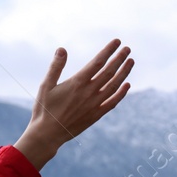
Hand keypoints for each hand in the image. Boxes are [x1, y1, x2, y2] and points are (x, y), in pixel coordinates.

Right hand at [12, 40, 132, 169]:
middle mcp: (89, 92)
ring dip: (124, 72)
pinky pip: (113, 102)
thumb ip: (56, 67)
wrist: (47, 134)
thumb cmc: (44, 109)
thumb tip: (62, 49)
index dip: (108, 51)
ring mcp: (95, 104)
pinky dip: (121, 93)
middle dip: (120, 58)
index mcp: (77, 82)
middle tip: (127, 48)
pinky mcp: (96, 115)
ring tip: (131, 61)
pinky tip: (127, 85)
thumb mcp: (46, 85)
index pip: (98, 62)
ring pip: (114, 85)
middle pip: (109, 71)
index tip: (117, 42)